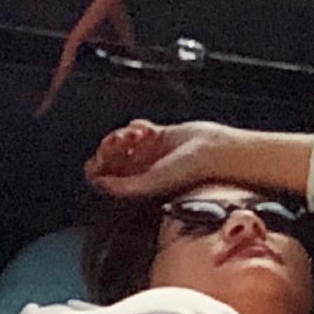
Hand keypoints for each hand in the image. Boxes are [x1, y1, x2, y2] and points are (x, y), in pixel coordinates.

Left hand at [85, 117, 249, 200]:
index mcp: (136, 185)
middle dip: (111, 147)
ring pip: (121, 141)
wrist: (215, 152)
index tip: (104, 158)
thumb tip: (99, 183)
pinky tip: (148, 129)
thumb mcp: (151, 183)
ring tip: (138, 135)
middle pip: (109, 158)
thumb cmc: (189, 174)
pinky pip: (137, 127)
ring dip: (123, 134)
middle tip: (123, 141)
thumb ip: (123, 187)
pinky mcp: (159, 136)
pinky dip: (137, 125)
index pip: (103, 178)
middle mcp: (141, 170)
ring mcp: (149, 153)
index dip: (98, 167)